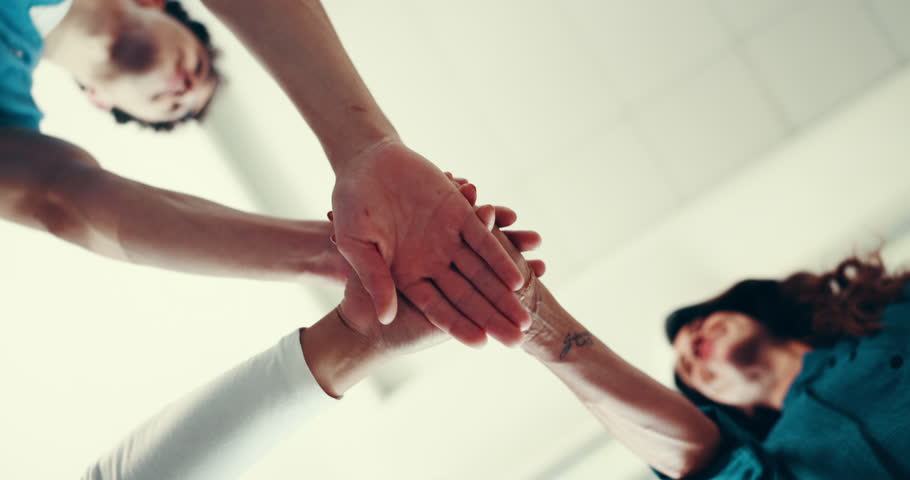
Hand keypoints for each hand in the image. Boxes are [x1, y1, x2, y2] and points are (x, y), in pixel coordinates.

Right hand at [331, 205, 545, 353]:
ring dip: (504, 295)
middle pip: (468, 297)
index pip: (438, 308)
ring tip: (527, 319)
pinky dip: (501, 258)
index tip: (481, 343)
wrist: (364, 164)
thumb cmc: (351, 207)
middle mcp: (432, 262)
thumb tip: (386, 317)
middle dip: (493, 318)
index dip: (459, 326)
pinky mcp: (459, 214)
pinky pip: (485, 240)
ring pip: (482, 273)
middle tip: (518, 339)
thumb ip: (374, 279)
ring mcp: (448, 239)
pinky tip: (519, 278)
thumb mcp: (355, 246)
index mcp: (407, 276)